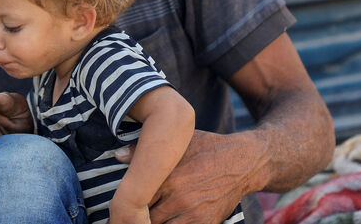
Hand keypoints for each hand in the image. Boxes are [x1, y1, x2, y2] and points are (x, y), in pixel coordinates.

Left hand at [116, 130, 264, 223]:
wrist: (242, 162)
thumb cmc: (205, 149)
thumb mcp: (177, 143)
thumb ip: (145, 150)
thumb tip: (118, 156)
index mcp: (168, 178)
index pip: (136, 199)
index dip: (128, 205)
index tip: (122, 208)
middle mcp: (179, 199)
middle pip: (146, 218)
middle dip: (138, 217)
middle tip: (131, 215)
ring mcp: (193, 215)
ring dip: (152, 222)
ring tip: (147, 217)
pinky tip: (166, 219)